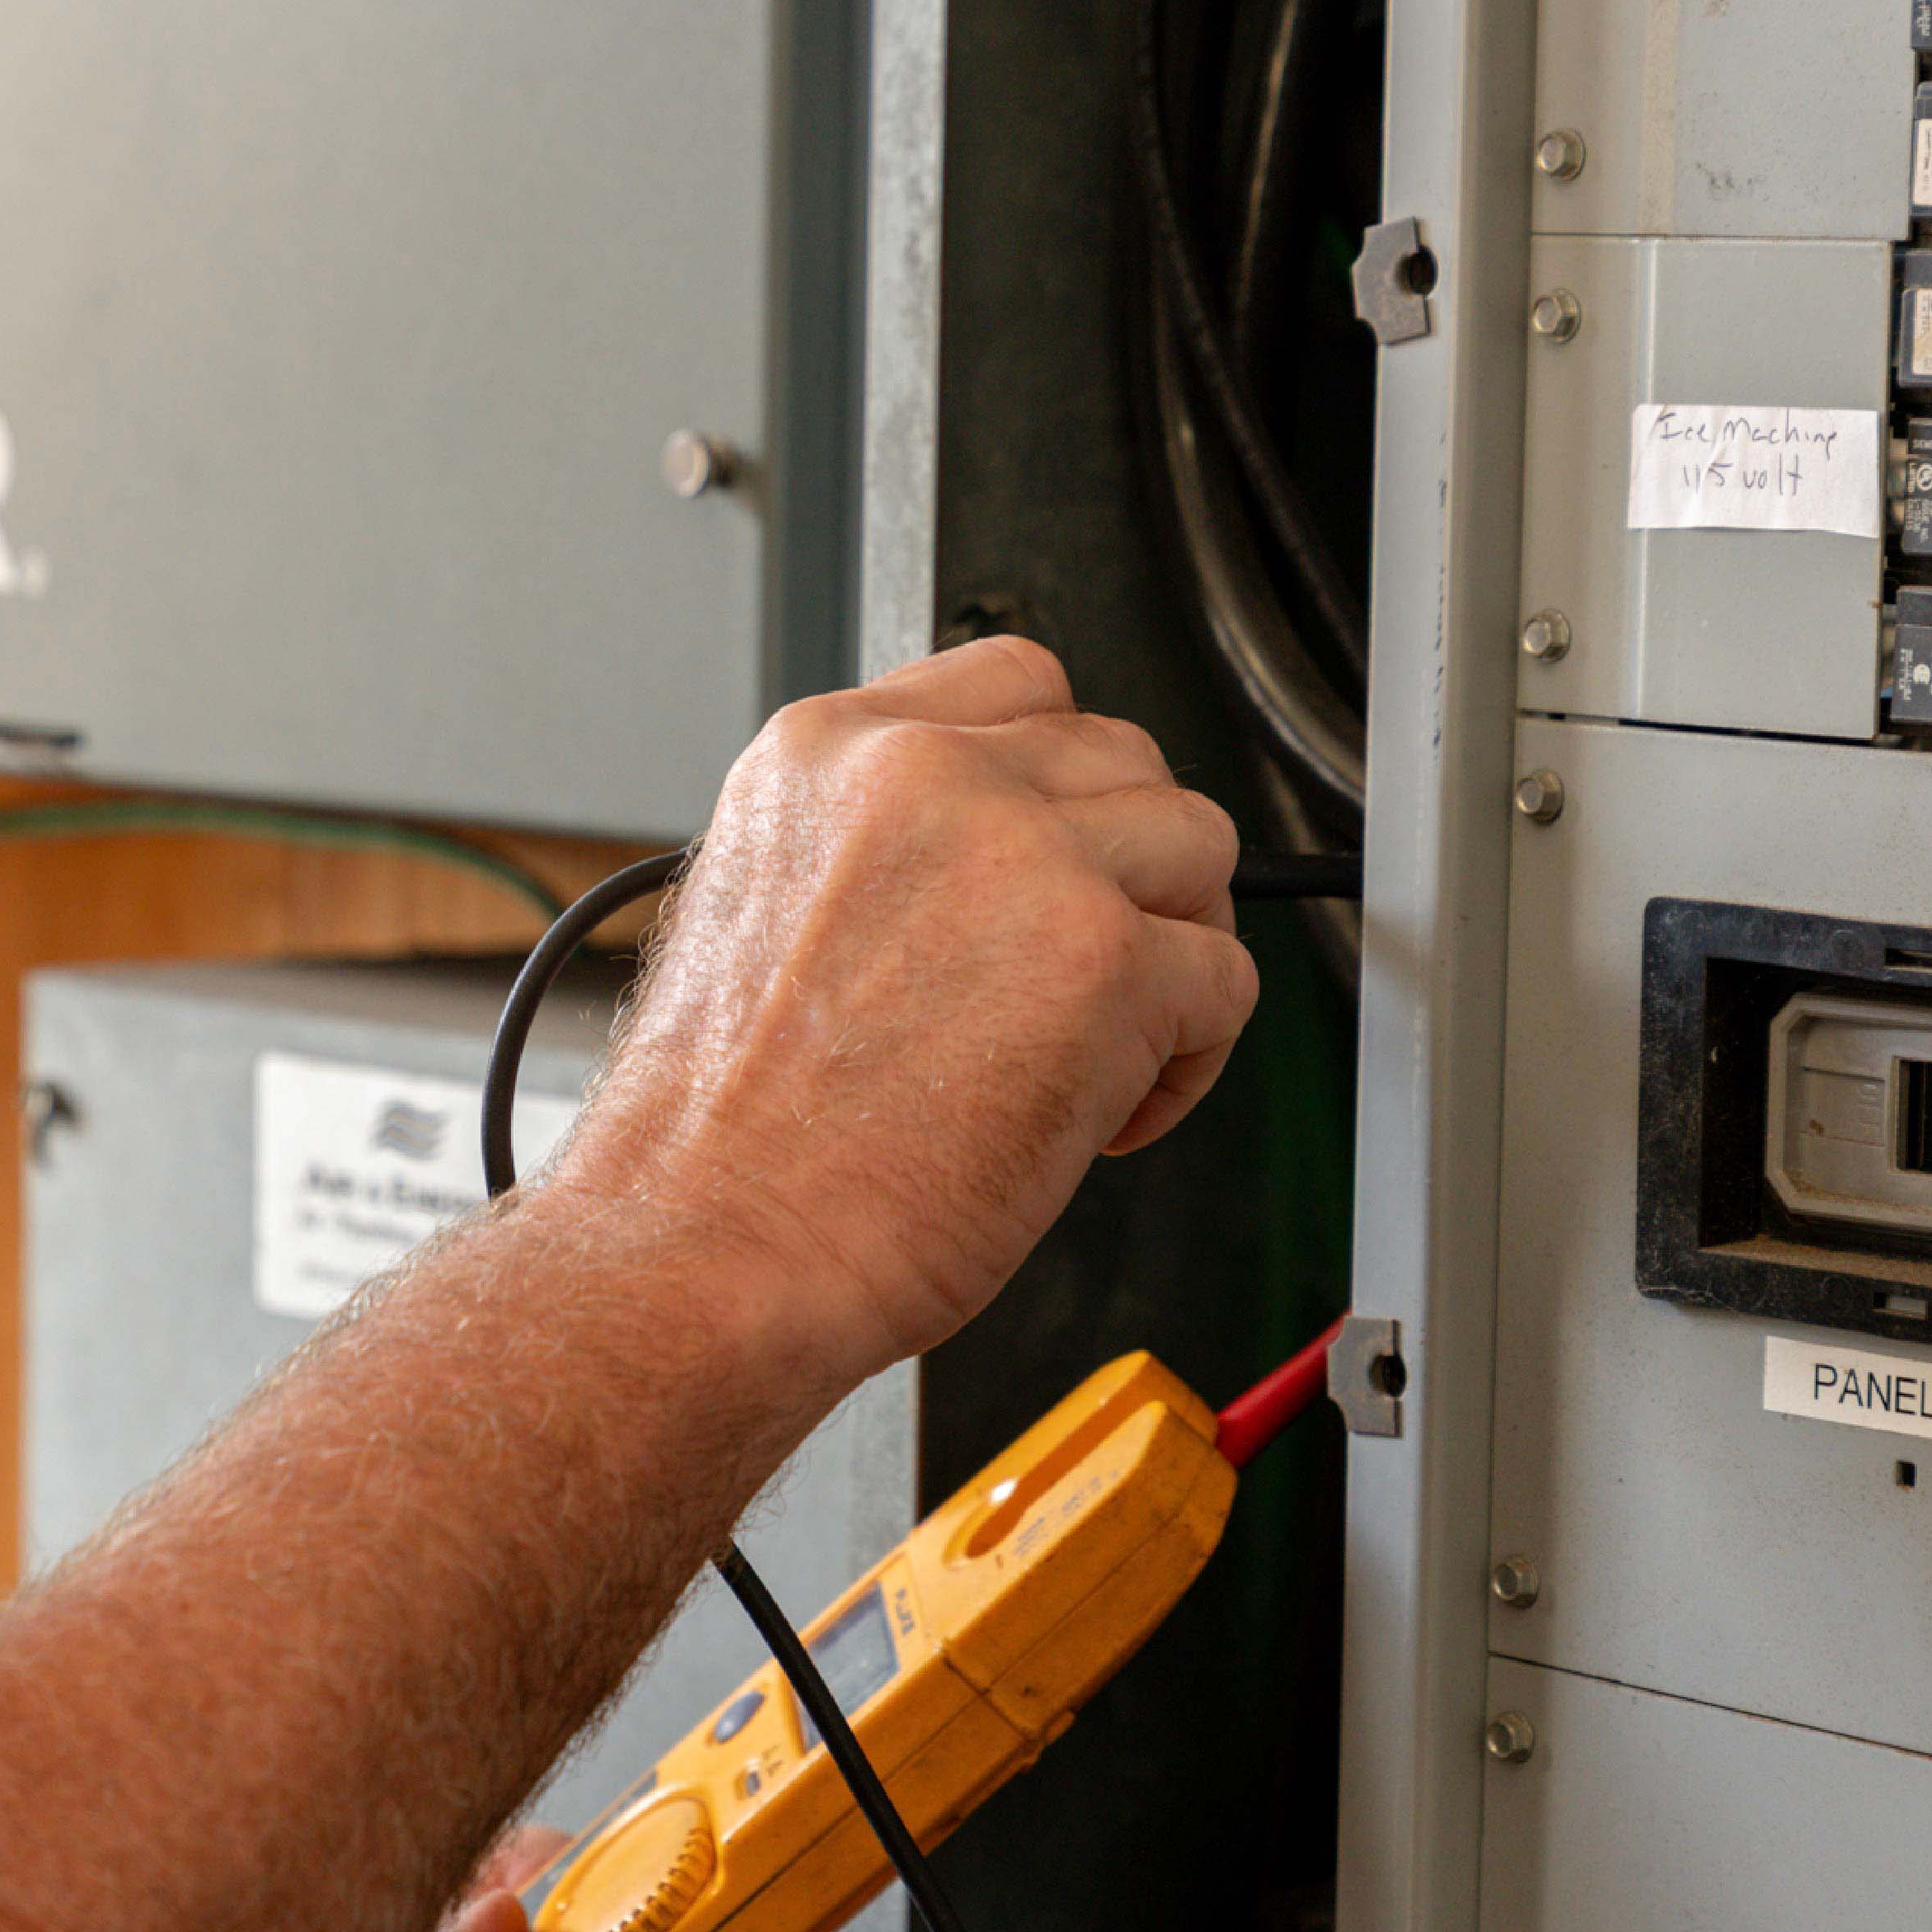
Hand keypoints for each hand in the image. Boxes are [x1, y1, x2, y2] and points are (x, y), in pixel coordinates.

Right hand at [557, 637, 1256, 1396]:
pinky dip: (1190, 1061)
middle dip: (1126, 874)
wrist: (704, 1248)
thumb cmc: (722, 1137)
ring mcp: (1027, 856)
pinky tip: (1104, 1117)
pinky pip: (1227, 980)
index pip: (1019, 683)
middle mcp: (929, 774)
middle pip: (1127, 761)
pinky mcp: (1106, 960)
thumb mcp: (771, 910)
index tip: (1058, 864)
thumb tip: (1013, 863)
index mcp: (830, 753)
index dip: (1061, 786)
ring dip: (1173, 952)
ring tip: (1100, 1049)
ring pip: (1198, 850)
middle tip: (1081, 979)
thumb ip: (890, 850)